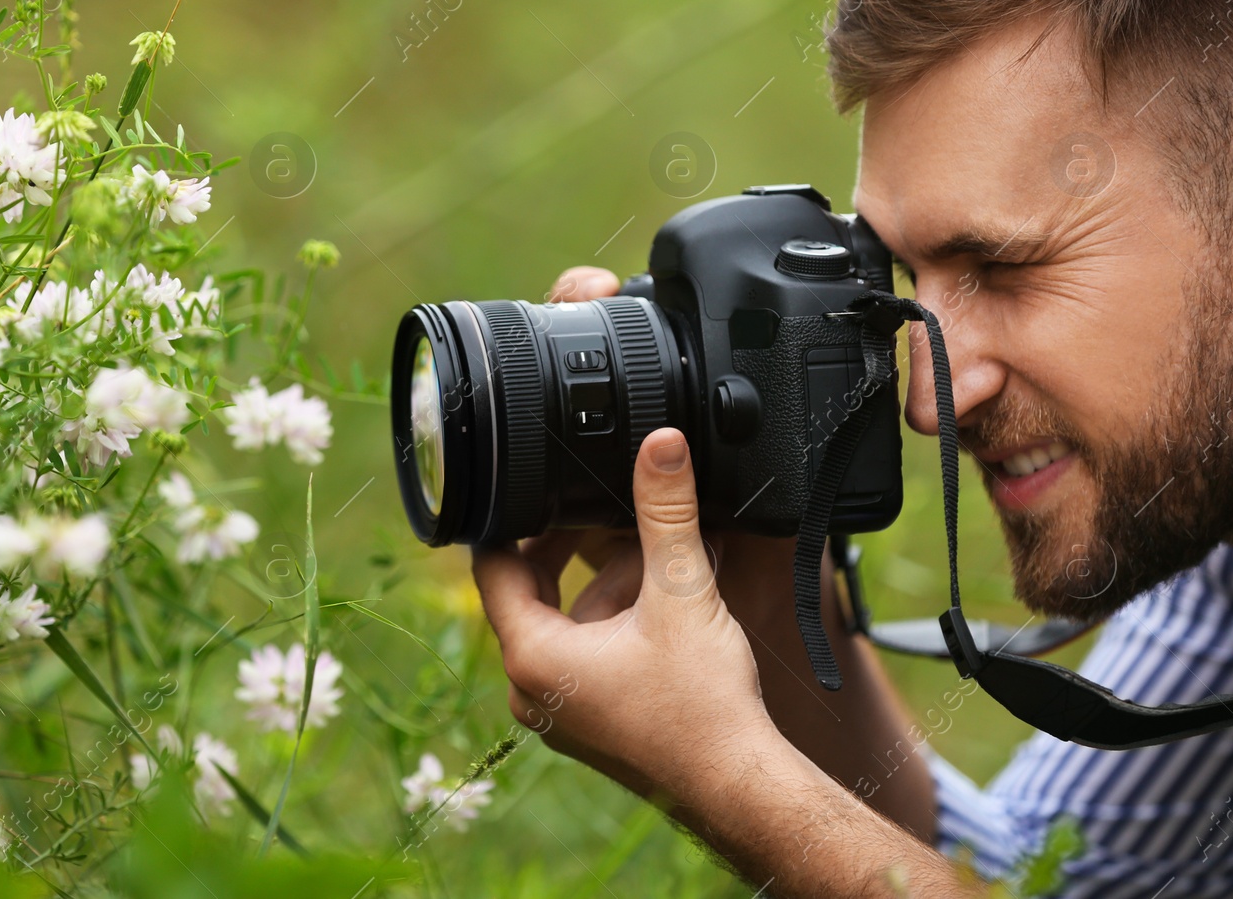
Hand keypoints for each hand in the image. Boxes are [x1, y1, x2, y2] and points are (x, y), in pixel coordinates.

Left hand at [539, 265, 936, 841]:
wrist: (740, 787)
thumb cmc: (702, 707)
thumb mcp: (680, 591)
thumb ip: (666, 511)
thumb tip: (659, 444)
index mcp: (531, 655)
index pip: (493, 565)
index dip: (514, 517)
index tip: (540, 483)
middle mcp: (531, 687)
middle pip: (530, 588)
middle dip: (570, 543)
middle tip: (599, 502)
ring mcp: (560, 708)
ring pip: (568, 618)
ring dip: (607, 579)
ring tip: (656, 546)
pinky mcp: (591, 719)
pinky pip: (587, 651)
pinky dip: (619, 617)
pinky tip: (669, 593)